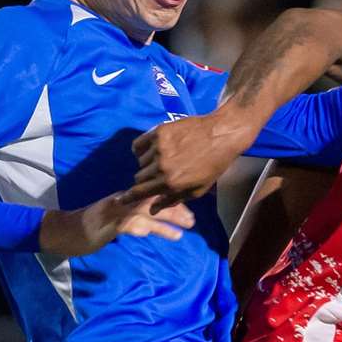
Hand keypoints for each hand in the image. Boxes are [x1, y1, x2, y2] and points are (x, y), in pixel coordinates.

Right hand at [38, 191, 194, 257]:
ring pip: (142, 212)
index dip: (173, 200)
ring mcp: (113, 212)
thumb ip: (137, 216)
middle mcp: (122, 201)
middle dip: (174, 210)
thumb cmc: (94, 226)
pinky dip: (136, 228)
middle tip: (193, 220)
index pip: (154, 194)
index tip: (192, 208)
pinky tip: (147, 233)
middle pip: (153, 201)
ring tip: (180, 233)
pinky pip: (123, 225)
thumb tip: (157, 219)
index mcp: (127, 199)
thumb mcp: (119, 219)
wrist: (66, 230)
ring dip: (162, 222)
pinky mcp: (104, 225)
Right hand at [129, 109, 257, 208]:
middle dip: (146, 179)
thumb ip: (172, 200)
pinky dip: (142, 148)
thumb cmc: (212, 165)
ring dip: (148, 162)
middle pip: (139, 177)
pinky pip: (139, 144)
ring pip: (140, 161)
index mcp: (170, 183)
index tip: (120, 200)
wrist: (220, 135)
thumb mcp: (197, 190)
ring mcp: (158, 148)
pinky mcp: (157, 132)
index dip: (129, 197)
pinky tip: (152, 148)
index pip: (140, 193)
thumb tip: (153, 209)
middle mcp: (161, 167)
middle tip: (159, 174)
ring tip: (164, 159)